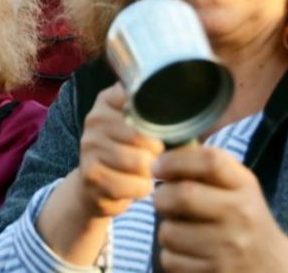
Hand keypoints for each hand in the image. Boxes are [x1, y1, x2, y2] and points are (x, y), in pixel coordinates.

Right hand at [36, 83, 164, 264]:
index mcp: (109, 100)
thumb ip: (161, 114)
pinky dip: (141, 188)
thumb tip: (198, 112)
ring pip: (139, 162)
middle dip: (158, 151)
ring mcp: (89, 147)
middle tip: (156, 156)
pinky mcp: (91, 175)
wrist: (96, 186)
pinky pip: (131, 184)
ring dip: (150, 172)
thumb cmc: (130, 152)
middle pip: (143, 135)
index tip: (164, 129)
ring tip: (147, 171)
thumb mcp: (142, 127)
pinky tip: (137, 185)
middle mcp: (95, 119)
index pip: (142, 101)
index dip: (161, 119)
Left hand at [152, 147, 287, 271]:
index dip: (175, 160)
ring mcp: (231, 249)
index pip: (209, 161)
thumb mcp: (237, 188)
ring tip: (182, 231)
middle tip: (164, 201)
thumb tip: (159, 156)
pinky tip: (189, 253)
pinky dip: (171, 256)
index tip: (158, 166)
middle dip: (161, 197)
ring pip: (169, 232)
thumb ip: (204, 167)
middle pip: (182, 196)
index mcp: (246, 187)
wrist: (274, 269)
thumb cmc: (242, 219)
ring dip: (167, 230)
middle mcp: (242, 216)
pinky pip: (170, 260)